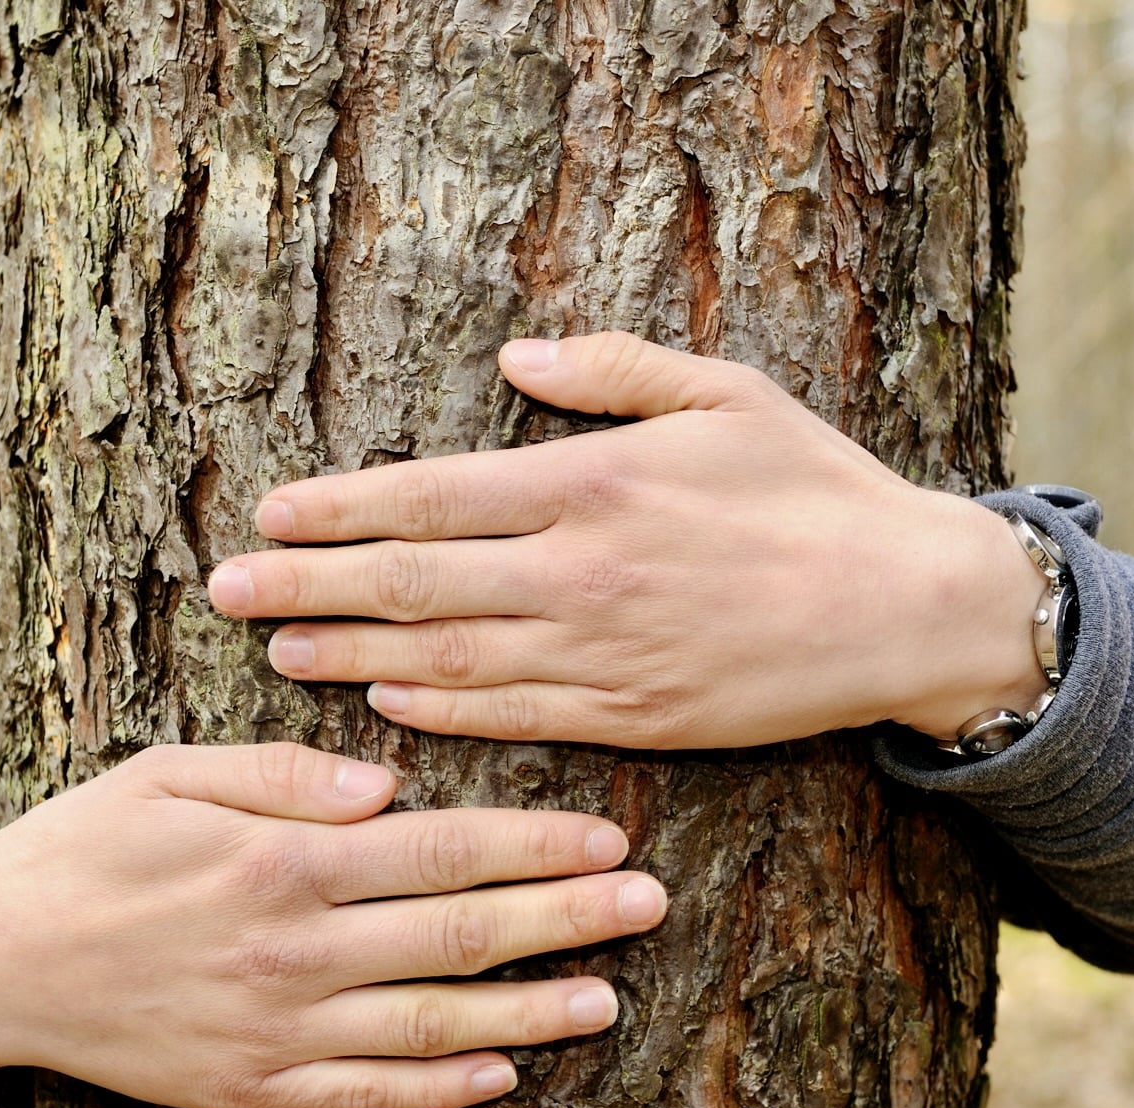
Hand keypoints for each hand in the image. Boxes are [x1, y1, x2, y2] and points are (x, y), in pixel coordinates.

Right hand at [0, 743, 664, 1107]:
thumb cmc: (80, 848)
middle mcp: (291, 951)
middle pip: (457, 935)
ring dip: (527, 1012)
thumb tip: (388, 785)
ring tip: (608, 998)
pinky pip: (363, 1095)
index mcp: (279, 860)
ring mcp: (273, 1031)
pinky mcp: (249, 1089)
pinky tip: (503, 1074)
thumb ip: (282, 774)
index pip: (439, 849)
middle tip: (648, 905)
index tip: (606, 836)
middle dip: (564, 919)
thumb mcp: (166, 773)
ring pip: (429, 1028)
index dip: (532, 845)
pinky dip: (439, 1091)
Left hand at [207, 332, 1049, 748]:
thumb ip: (612, 371)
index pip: (430, 497)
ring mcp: (601, 655)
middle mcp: (579, 573)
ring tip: (278, 648)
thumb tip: (514, 361)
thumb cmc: (816, 490)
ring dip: (349, 654)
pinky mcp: (630, 720)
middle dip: (307, 584)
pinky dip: (436, 710)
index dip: (339, 509)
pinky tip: (382, 700)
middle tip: (225, 590)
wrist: (907, 607)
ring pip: (444, 659)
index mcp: (593, 483)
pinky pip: (509, 718)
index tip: (269, 512)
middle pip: (411, 583)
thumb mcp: (727, 393)